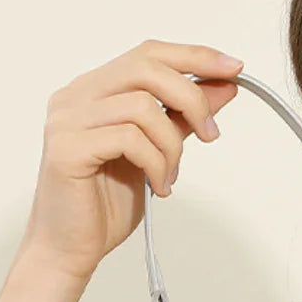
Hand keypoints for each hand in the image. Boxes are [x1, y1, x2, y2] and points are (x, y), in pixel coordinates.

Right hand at [22, 38, 242, 284]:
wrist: (70, 248)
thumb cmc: (107, 203)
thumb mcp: (158, 152)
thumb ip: (183, 117)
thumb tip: (224, 86)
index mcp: (95, 90)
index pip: (148, 53)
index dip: (194, 56)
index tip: (234, 68)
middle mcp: (77, 96)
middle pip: (146, 68)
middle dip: (192, 99)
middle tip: (211, 136)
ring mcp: (67, 119)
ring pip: (141, 107)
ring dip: (172, 145)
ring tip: (170, 177)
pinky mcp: (68, 148)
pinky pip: (128, 139)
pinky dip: (156, 164)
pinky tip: (159, 187)